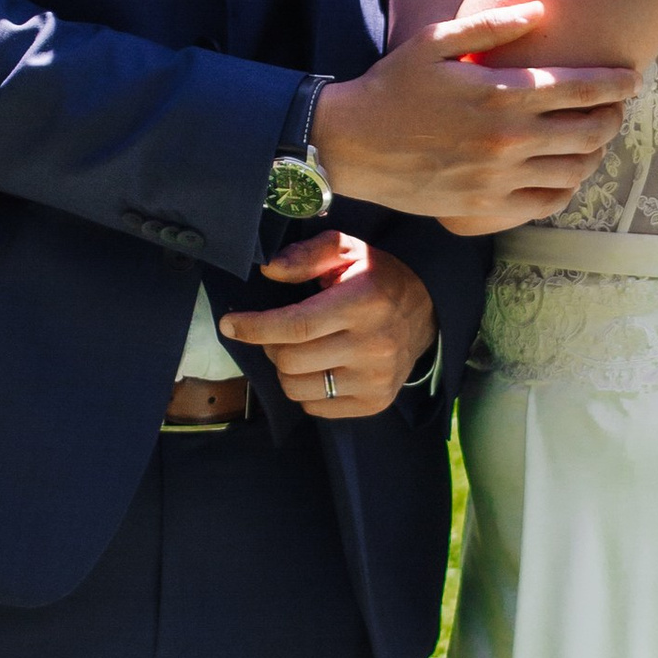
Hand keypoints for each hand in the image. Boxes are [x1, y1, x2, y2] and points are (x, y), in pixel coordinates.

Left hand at [217, 233, 439, 419]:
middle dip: (271, 345)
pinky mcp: (376, 402)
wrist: (427, 310)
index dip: (255, 328)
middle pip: (289, 361)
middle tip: (279, 331)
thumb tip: (268, 271)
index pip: (296, 325)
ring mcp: (376, 379)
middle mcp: (373, 345)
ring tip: (301, 349)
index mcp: (364, 303)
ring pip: (297, 388)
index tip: (230, 324)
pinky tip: (320, 367)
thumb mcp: (346, 250)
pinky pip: (316, 407)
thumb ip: (306, 256)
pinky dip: (307, 390)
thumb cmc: (376, 277)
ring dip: (286, 370)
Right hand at [312, 5, 632, 233]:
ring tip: (594, 138)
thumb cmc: (392, 86)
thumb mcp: (435, 41)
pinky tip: (565, 172)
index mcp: (500, 94)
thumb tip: (542, 11)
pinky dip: (567, 187)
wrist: (350, 145)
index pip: (582, 89)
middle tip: (616, 108)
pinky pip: (546, 202)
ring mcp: (498, 178)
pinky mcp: (485, 207)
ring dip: (595, 153)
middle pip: (590, 132)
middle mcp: (506, 139)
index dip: (616, 83)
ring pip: (575, 170)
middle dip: (613, 117)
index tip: (632, 78)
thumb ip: (492, 25)